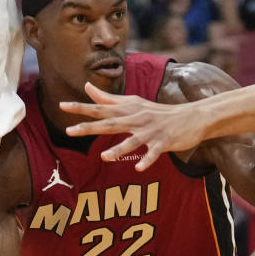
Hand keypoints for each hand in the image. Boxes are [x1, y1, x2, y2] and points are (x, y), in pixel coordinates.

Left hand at [62, 82, 206, 168]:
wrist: (192, 117)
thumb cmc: (159, 112)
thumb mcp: (133, 103)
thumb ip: (108, 98)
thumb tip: (87, 87)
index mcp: (127, 110)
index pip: (100, 107)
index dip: (82, 107)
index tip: (62, 105)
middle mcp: (137, 119)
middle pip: (110, 123)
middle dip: (90, 127)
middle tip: (70, 131)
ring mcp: (151, 131)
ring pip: (132, 140)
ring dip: (119, 149)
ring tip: (105, 158)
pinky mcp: (164, 142)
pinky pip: (154, 153)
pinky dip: (147, 160)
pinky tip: (138, 168)